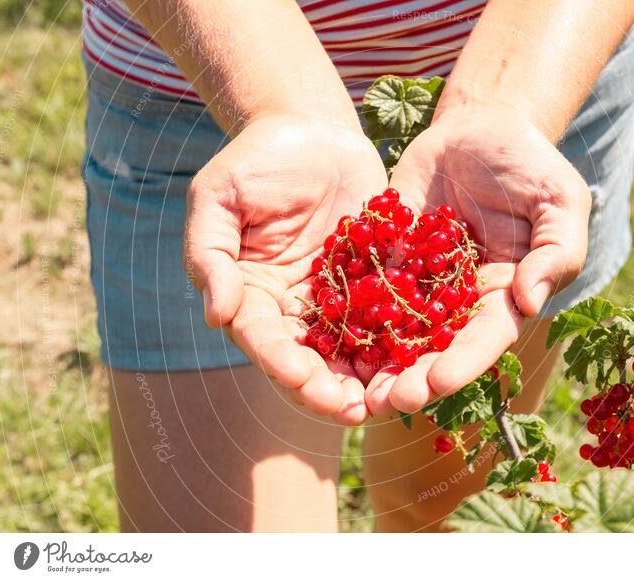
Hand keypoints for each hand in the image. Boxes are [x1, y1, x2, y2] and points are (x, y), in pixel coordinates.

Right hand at [184, 114, 387, 424]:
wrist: (311, 131)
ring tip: (389, 401)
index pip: (263, 339)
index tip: (302, 380)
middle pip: (309, 358)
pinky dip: (402, 342)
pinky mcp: (374, 284)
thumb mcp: (218, 199)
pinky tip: (422, 360)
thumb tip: (216, 316)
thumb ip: (211, 255)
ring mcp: (336, 300)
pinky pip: (388, 318)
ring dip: (368, 380)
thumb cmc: (255, 161)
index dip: (281, 363)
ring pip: (351, 350)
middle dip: (328, 388)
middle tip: (352, 410)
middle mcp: (293, 308)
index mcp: (251, 295)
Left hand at [364, 112, 590, 415]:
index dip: (463, 363)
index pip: (485, 338)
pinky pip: (367, 284)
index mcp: (504, 295)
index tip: (438, 383)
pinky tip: (327, 333)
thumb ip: (556, 253)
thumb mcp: (559, 203)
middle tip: (386, 401)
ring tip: (353, 387)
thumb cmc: (530, 165)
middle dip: (413, 376)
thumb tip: (530, 302)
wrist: (480, 128)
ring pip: (397, 328)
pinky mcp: (389, 257)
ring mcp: (421, 280)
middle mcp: (459, 298)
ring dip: (376, 359)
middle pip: (436, 346)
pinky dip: (349, 310)